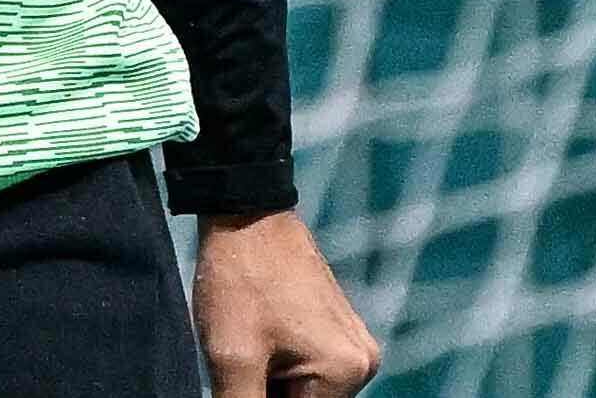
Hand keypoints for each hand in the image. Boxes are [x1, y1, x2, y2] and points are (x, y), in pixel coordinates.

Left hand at [192, 211, 378, 395]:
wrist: (246, 214)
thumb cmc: (240, 281)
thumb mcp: (232, 359)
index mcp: (345, 372)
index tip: (242, 385)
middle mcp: (363, 363)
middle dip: (265, 396)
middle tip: (241, 366)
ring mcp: (355, 346)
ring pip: (303, 394)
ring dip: (270, 386)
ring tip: (246, 350)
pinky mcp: (340, 333)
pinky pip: (309, 371)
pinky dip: (278, 370)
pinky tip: (256, 343)